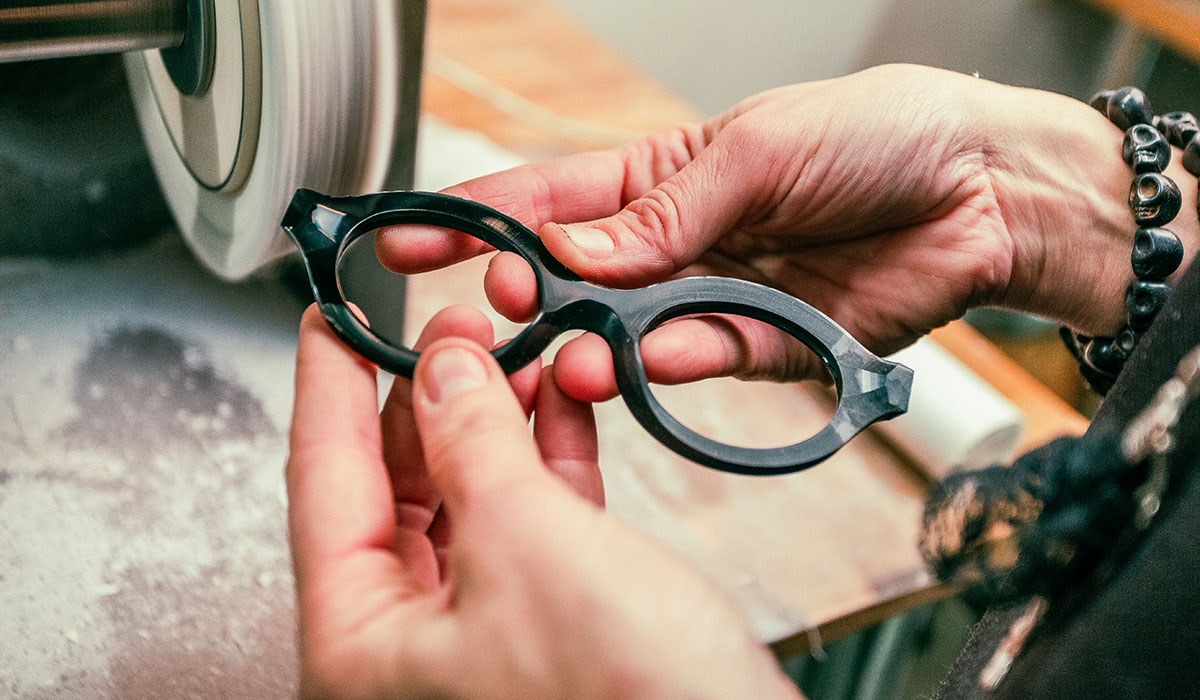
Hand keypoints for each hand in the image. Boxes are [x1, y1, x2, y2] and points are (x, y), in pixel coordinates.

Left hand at [286, 305, 800, 699]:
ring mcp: (482, 634)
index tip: (331, 318)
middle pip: (397, 487)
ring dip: (495, 420)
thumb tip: (443, 370)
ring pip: (469, 496)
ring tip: (512, 349)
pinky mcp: (550, 622)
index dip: (327, 384)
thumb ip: (474, 444)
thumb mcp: (528, 545)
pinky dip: (544, 457)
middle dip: (428, 396)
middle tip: (449, 324)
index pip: (324, 482)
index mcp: (363, 647)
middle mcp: (411, 646)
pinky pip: (528, 519)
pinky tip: (559, 403)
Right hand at [377, 64, 1196, 400]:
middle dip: (530, 289)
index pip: (547, 195)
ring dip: (591, 340)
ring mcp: (712, 295)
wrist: (982, 191)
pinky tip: (644, 356)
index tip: (413, 241)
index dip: (476, 218)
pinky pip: (698, 359)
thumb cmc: (878, 136)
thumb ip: (664, 209)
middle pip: (576, 274)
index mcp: (660, 174)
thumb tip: (572, 243)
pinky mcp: (758, 345)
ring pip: (627, 329)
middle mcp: (675, 240)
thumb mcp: (758, 148)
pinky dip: (667, 361)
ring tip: (562, 348)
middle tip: (500, 299)